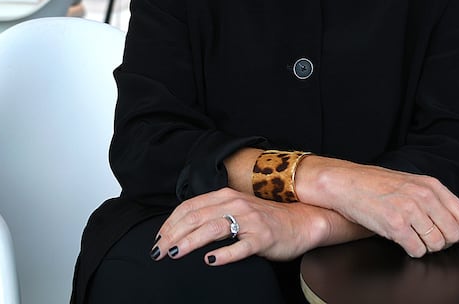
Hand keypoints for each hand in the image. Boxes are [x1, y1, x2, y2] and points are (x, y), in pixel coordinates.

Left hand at [151, 187, 332, 265]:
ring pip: (213, 229)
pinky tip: (210, 261)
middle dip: (173, 234)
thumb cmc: (264, 220)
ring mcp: (249, 221)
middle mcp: (235, 204)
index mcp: (225, 196)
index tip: (157, 239)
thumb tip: (182, 227)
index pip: (190, 207)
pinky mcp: (262, 238)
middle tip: (158, 251)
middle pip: (196, 217)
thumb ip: (213, 213)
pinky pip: (240, 247)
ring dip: (190, 242)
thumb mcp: (236, 209)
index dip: (170, 223)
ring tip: (174, 253)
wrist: (300, 222)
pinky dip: (223, 254)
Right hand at [295, 158, 458, 257]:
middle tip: (430, 240)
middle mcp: (423, 196)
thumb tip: (454, 220)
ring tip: (414, 239)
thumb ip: (433, 198)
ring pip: (436, 244)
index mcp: (431, 186)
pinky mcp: (395, 225)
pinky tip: (403, 241)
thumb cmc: (377, 184)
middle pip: (453, 234)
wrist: (348, 183)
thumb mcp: (412, 183)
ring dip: (427, 247)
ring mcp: (410, 210)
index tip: (451, 235)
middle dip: (443, 242)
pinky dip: (412, 251)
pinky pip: (417, 250)